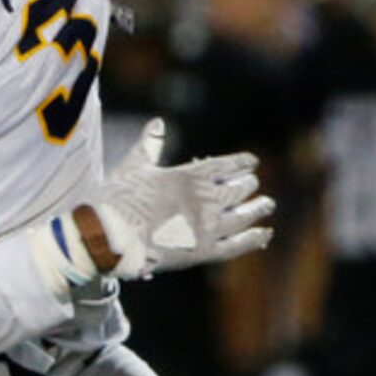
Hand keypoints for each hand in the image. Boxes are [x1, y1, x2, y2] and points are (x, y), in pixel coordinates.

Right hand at [90, 119, 273, 280]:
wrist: (109, 236)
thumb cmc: (117, 199)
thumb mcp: (133, 166)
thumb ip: (149, 145)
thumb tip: (157, 123)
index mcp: (189, 176)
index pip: (225, 166)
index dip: (241, 163)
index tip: (251, 162)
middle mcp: (204, 199)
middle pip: (238, 190)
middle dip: (248, 185)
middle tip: (253, 184)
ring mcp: (206, 227)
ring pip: (242, 216)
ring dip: (257, 209)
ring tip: (266, 205)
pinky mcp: (203, 252)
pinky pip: (236, 245)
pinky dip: (253, 239)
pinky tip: (264, 234)